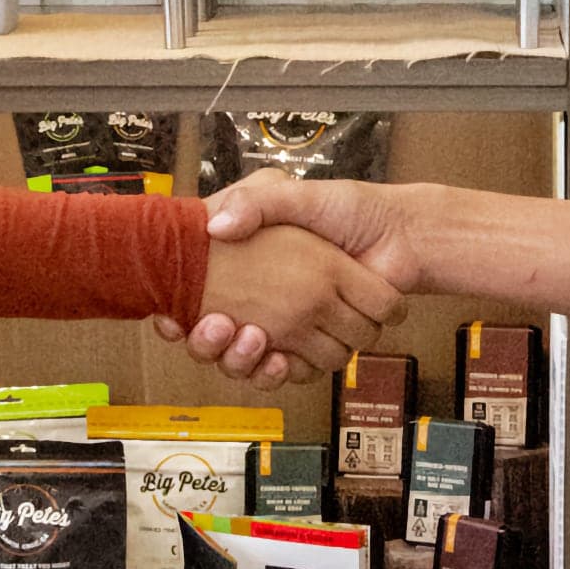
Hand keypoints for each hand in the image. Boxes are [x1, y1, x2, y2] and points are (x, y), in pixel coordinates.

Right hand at [155, 175, 422, 384]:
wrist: (400, 233)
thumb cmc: (350, 209)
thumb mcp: (295, 196)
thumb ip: (258, 203)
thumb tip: (217, 225)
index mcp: (257, 267)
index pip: (199, 298)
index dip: (179, 315)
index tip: (169, 316)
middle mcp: (268, 301)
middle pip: (216, 340)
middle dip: (206, 342)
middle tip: (208, 326)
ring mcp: (291, 326)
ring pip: (247, 362)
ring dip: (237, 358)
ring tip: (240, 335)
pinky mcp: (316, 344)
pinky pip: (286, 371)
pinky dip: (274, 371)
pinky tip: (271, 355)